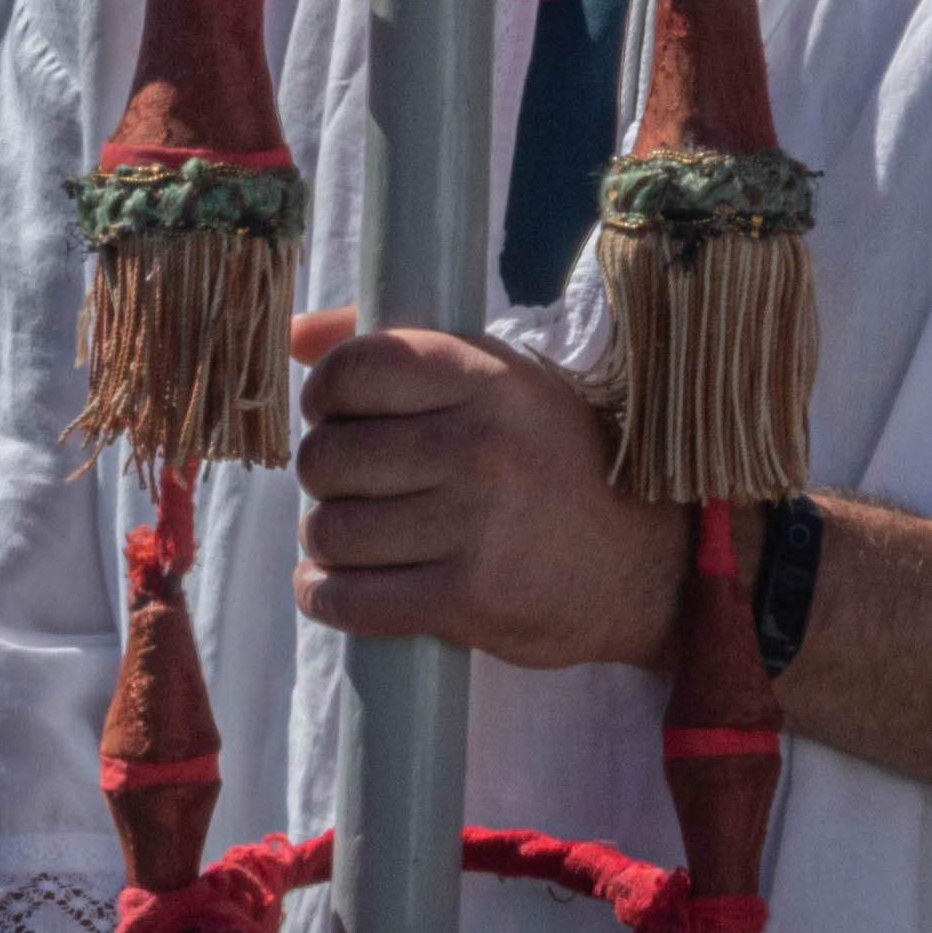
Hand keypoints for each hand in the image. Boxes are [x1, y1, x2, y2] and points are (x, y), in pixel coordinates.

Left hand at [290, 312, 681, 672]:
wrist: (639, 563)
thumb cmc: (552, 462)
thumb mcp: (498, 383)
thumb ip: (396, 348)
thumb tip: (292, 334)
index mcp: (489, 378)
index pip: (355, 369)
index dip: (326, 396)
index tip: (339, 416)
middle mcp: (482, 444)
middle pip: (328, 458)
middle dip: (325, 477)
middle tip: (357, 486)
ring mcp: (477, 524)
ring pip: (330, 532)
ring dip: (328, 542)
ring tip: (359, 537)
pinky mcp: (469, 598)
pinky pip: (350, 599)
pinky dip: (326, 597)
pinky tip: (341, 586)